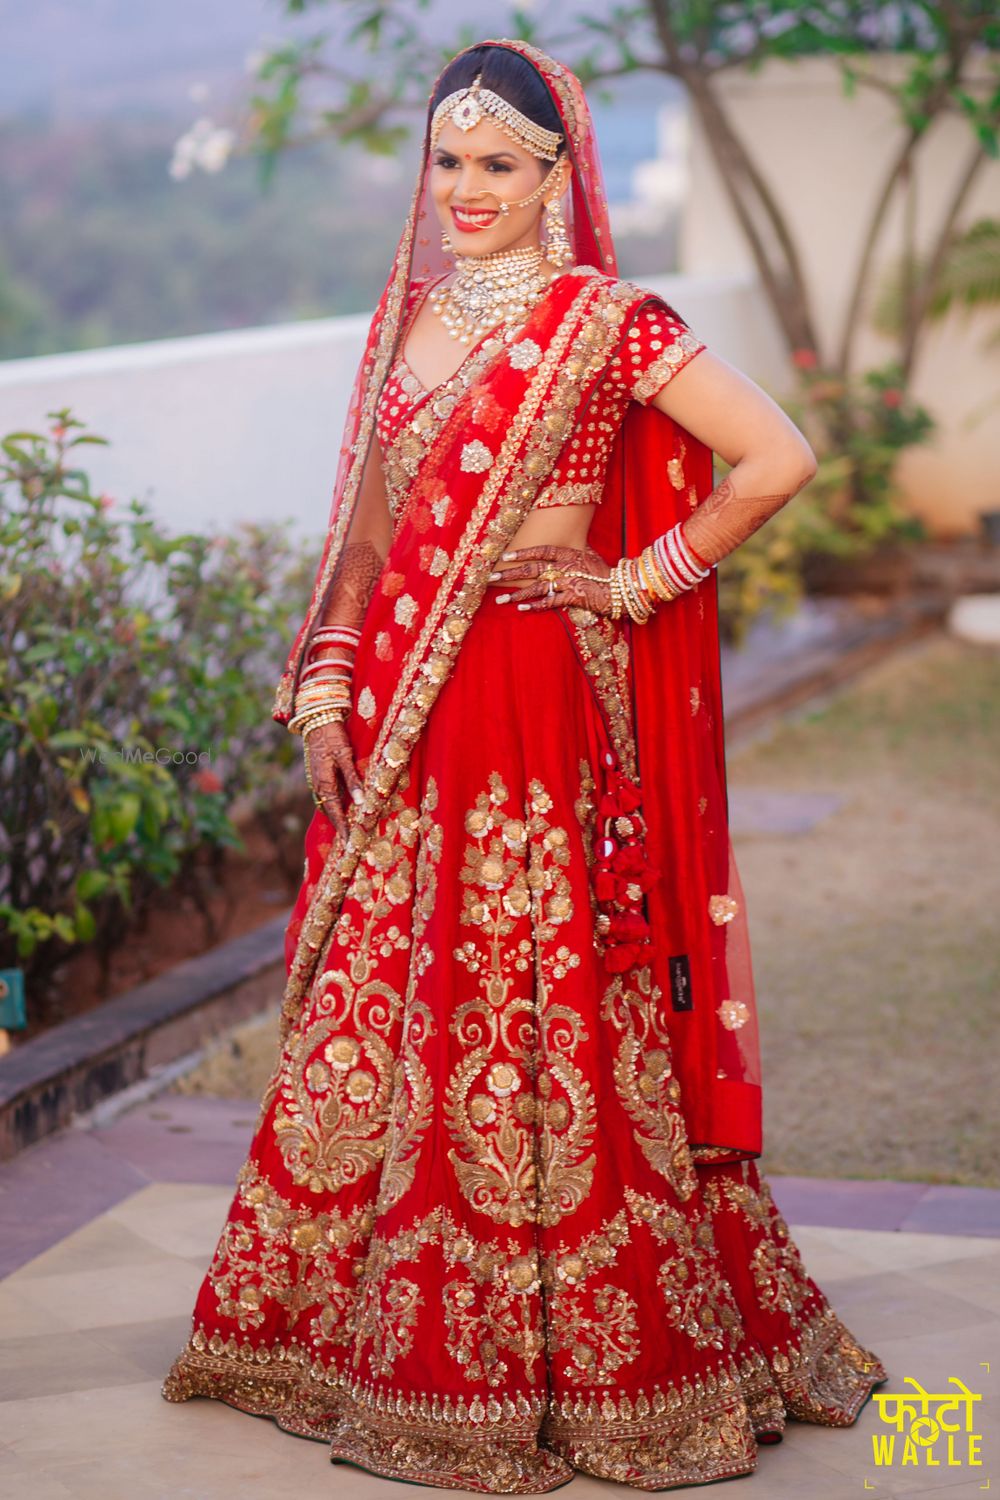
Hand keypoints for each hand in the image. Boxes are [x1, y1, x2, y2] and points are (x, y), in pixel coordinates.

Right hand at [305, 720, 362, 838]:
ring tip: (347, 831)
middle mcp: (318, 785)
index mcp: (324, 783)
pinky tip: (342, 809)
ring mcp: (317, 780)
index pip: (335, 812)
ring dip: (336, 817)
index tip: (350, 844)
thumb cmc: (333, 736)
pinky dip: (334, 806)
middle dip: (339, 827)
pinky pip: (327, 796)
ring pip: (327, 804)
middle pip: (330, 812)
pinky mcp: (319, 774)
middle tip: (351, 843)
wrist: (317, 719)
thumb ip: (352, 779)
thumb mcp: (345, 756)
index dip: (343, 828)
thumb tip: (360, 802)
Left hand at [488, 543, 614, 615]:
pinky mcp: (573, 597)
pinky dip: (535, 605)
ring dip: (517, 594)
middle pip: (532, 569)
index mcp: (569, 553)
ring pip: (537, 587)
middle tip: (491, 578)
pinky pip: (550, 602)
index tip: (504, 555)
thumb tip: (561, 552)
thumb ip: (573, 553)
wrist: (622, 588)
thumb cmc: (606, 573)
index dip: (522, 552)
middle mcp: (566, 566)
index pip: (541, 550)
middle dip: (510, 573)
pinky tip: (522, 608)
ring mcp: (569, 581)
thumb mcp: (589, 556)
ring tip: (501, 599)